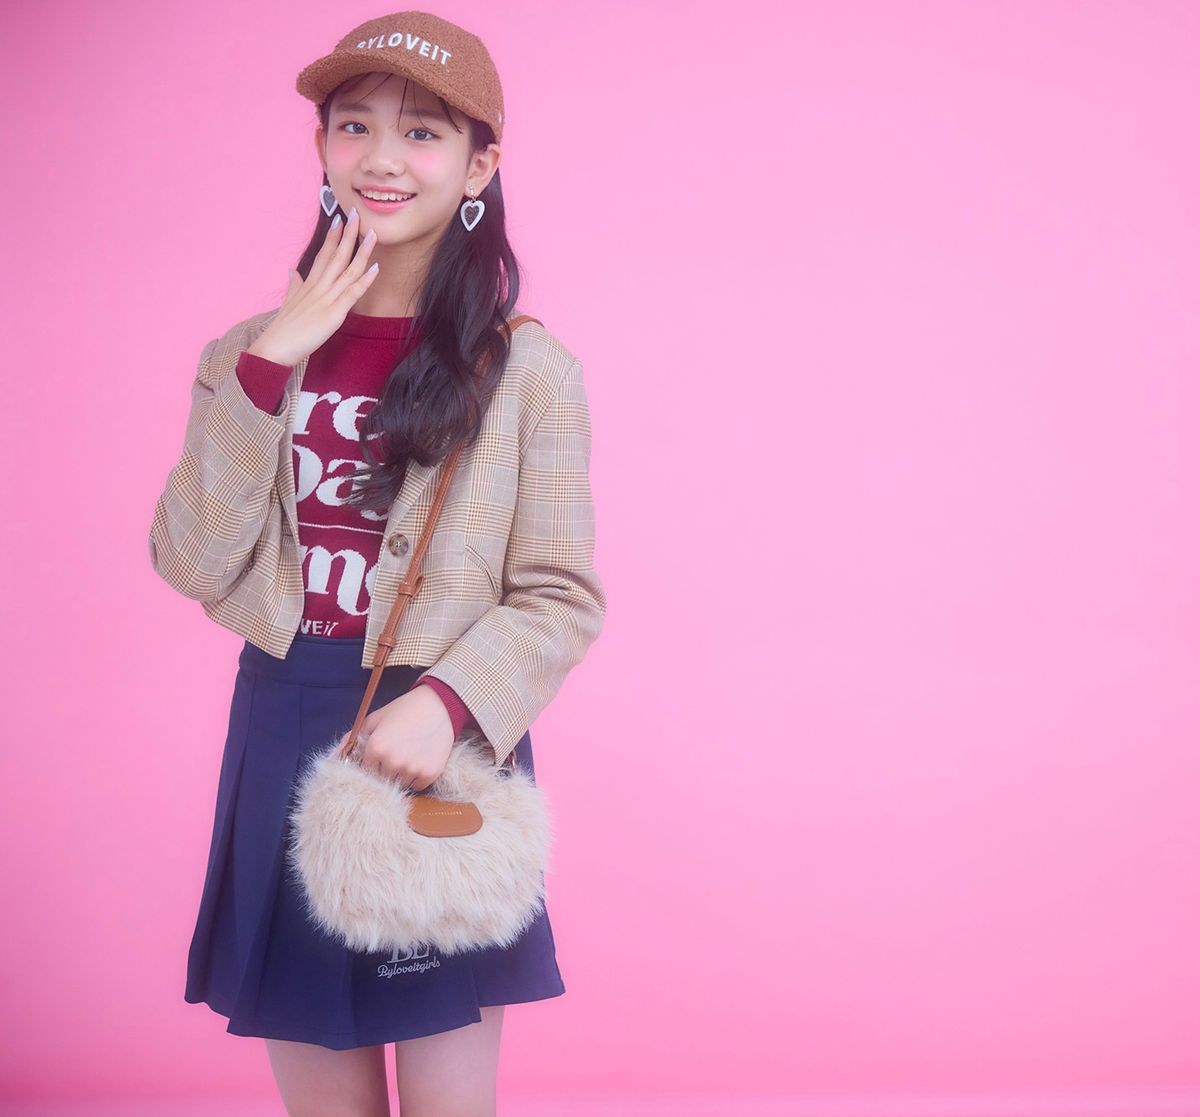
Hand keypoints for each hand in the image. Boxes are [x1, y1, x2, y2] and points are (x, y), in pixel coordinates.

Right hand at [247, 207, 379, 366]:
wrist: (276, 348)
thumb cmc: (283, 328)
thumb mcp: (288, 302)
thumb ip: (293, 285)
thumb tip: (292, 270)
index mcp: (309, 284)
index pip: (323, 255)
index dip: (333, 237)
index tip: (340, 219)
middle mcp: (318, 286)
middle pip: (336, 255)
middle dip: (348, 234)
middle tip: (357, 213)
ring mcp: (327, 298)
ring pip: (347, 269)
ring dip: (361, 251)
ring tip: (371, 233)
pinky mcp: (334, 313)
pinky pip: (352, 293)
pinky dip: (365, 279)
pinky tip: (375, 267)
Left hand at [339, 686, 455, 791]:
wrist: (439, 705)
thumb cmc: (403, 710)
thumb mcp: (374, 720)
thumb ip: (351, 739)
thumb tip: (331, 759)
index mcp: (376, 747)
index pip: (364, 770)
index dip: (371, 762)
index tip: (380, 754)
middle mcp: (393, 761)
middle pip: (381, 779)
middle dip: (385, 769)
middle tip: (396, 752)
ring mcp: (412, 769)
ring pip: (399, 784)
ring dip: (400, 774)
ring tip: (409, 754)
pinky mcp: (429, 774)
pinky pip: (416, 786)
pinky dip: (416, 777)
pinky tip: (419, 758)